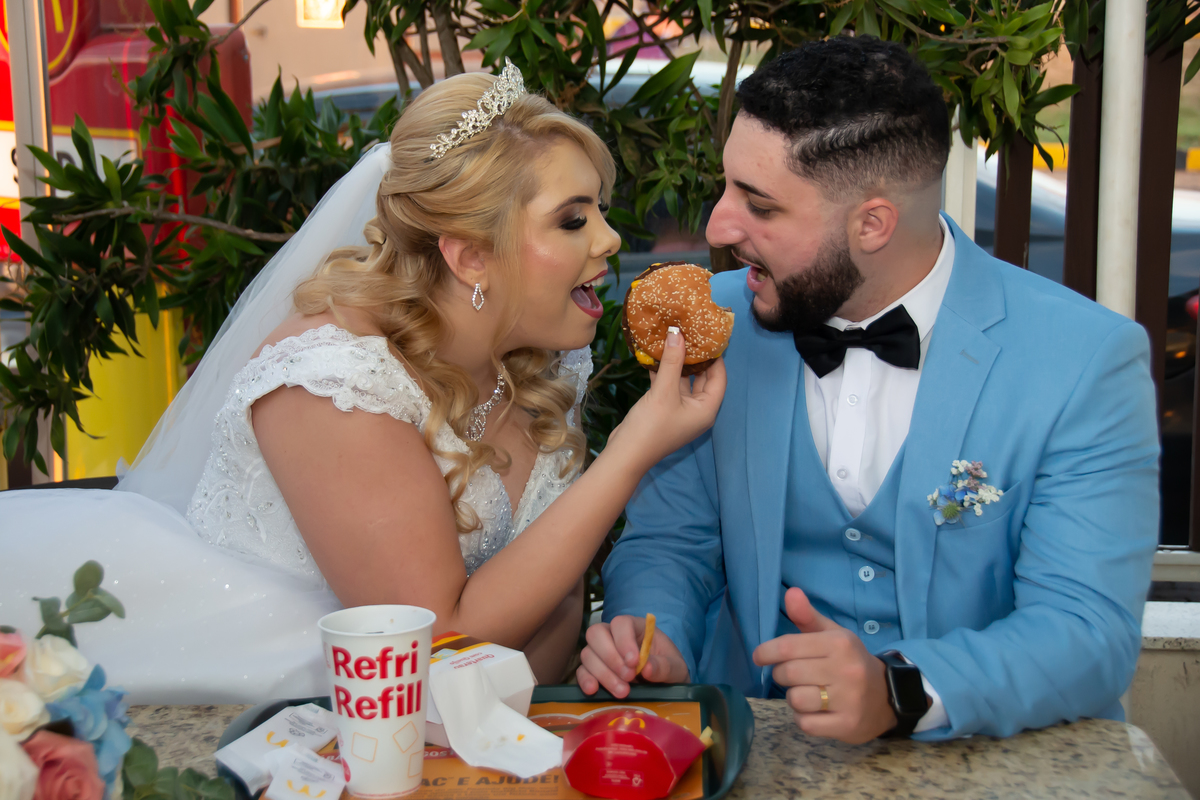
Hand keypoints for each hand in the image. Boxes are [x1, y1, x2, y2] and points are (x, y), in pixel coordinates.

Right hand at [577, 615, 689, 696]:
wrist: (665, 686)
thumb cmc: (669, 669)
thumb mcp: (676, 668)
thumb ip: (665, 666)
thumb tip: (647, 669)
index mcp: (636, 627)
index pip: (621, 623)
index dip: (624, 641)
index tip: (634, 662)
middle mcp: (613, 636)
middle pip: (596, 633)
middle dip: (610, 657)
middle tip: (629, 677)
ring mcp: (601, 653)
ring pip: (588, 654)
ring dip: (603, 673)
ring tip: (623, 692)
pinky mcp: (594, 671)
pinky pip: (581, 671)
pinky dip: (585, 680)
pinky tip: (593, 690)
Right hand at [608, 328, 725, 472]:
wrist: (626, 454)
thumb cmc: (651, 426)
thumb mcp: (664, 391)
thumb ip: (672, 361)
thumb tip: (677, 333)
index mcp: (706, 409)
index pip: (719, 377)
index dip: (715, 357)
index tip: (707, 336)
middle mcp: (697, 410)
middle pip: (702, 378)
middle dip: (695, 357)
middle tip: (689, 333)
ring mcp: (680, 411)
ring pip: (683, 381)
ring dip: (677, 363)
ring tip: (672, 339)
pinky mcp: (664, 410)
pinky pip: (669, 387)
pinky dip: (663, 373)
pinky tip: (654, 355)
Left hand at [753, 588, 897, 743]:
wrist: (887, 696)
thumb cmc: (850, 661)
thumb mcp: (832, 634)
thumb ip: (808, 616)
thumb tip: (790, 593)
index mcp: (839, 643)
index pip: (788, 647)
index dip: (766, 652)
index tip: (760, 656)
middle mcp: (846, 669)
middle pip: (788, 673)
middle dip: (780, 675)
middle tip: (789, 675)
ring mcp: (849, 700)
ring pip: (795, 699)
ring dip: (793, 698)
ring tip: (805, 693)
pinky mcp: (847, 725)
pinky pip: (806, 723)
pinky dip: (803, 718)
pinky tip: (814, 711)